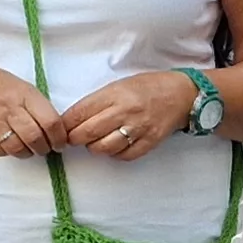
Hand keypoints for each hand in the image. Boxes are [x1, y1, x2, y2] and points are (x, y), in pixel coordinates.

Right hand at [0, 61, 59, 158]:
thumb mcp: (23, 87)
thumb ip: (39, 107)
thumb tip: (56, 131)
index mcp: (24, 93)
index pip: (50, 121)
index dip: (59, 137)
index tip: (60, 142)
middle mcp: (7, 107)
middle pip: (34, 137)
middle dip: (44, 148)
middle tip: (45, 148)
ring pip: (17, 148)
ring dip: (28, 152)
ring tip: (29, 148)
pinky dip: (9, 152)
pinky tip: (11, 144)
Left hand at [56, 70, 198, 161]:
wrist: (181, 94)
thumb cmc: (147, 87)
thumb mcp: (118, 86)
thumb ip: (97, 102)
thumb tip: (72, 120)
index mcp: (114, 94)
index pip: (80, 112)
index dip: (65, 124)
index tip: (61, 128)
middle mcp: (125, 111)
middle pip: (87, 132)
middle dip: (75, 138)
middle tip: (73, 138)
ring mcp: (138, 128)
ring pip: (103, 147)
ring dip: (94, 147)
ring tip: (95, 141)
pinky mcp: (150, 142)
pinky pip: (124, 156)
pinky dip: (115, 154)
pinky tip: (114, 147)